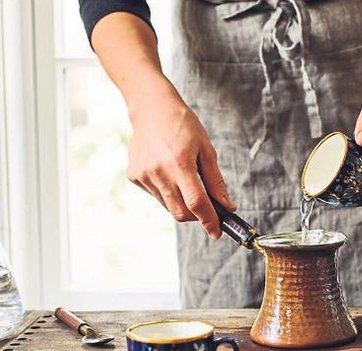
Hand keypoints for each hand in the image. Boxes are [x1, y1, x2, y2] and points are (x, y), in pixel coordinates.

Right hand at [126, 89, 235, 238]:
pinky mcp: (134, 176)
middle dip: (196, 216)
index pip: (196, 203)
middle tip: (207, 207)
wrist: (152, 108)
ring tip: (184, 178)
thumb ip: (215, 181)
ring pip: (168, 206)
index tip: (217, 231)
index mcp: (180, 163)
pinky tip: (167, 171)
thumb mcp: (206, 149)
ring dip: (181, 202)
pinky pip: (156, 195)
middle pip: (181, 212)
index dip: (209, 221)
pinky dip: (167, 192)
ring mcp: (144, 175)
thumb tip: (227, 206)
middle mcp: (159, 172)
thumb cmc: (183, 125)